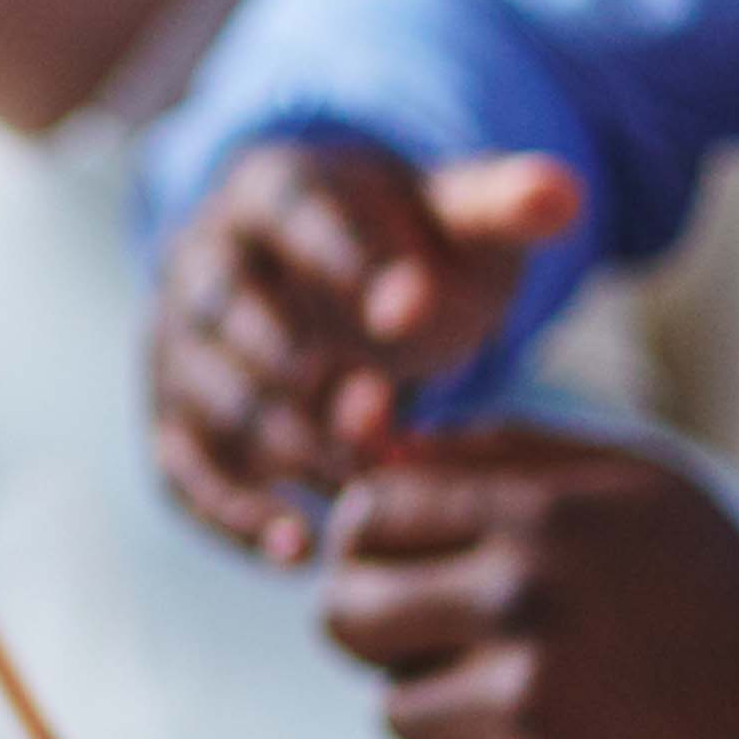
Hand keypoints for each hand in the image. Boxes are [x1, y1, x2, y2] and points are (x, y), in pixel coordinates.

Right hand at [146, 137, 586, 548]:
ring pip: (210, 400)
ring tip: (371, 490)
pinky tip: (303, 552)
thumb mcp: (459, 217)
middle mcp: (202, 261)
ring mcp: (178, 345)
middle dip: (307, 373)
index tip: (415, 312)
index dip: (348, 260)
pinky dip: (234, 516)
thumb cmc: (406, 248)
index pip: (292, 211)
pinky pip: (183, 474)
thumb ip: (507, 204)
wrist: (338, 287)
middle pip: (231, 312)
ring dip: (288, 450)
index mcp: (269, 187)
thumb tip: (564, 196)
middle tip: (386, 420)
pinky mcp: (174, 420)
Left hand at [316, 425, 738, 738]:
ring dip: (453, 716)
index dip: (375, 546)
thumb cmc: (713, 591)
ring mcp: (526, 710)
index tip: (406, 568)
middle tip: (450, 643)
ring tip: (544, 703)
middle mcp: (523, 605)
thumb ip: (500, 454)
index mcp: (539, 517)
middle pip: (348, 618)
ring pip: (399, 715)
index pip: (367, 519)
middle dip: (385, 631)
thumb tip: (378, 447)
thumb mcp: (631, 482)